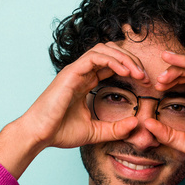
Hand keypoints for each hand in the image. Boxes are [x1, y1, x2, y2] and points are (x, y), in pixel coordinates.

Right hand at [17, 43, 149, 149]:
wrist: (38, 135)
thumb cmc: (60, 132)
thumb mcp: (96, 132)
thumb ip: (115, 129)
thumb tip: (136, 124)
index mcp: (86, 81)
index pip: (112, 64)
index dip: (130, 69)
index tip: (145, 82)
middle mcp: (81, 72)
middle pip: (111, 52)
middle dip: (131, 60)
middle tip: (146, 76)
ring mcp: (76, 70)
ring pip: (104, 49)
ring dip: (124, 58)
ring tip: (138, 73)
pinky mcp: (71, 72)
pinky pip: (95, 57)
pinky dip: (112, 60)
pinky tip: (125, 72)